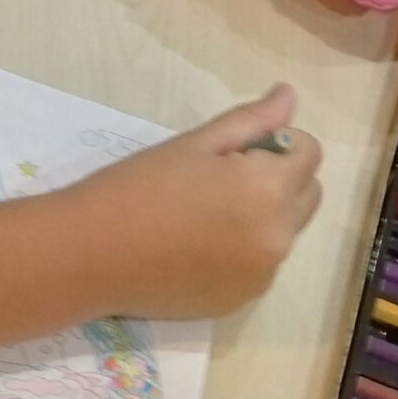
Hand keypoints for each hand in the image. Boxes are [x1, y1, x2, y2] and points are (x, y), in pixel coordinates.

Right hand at [60, 84, 323, 320]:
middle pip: (307, 194)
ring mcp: (261, 276)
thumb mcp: (193, 144)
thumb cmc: (136, 188)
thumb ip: (251, 121)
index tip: (233, 150)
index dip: (276, 143)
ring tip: (204, 215)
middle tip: (221, 178)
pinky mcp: (240, 301)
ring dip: (263, 216)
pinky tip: (196, 247)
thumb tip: (289, 97)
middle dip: (279, 179)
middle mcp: (277, 238)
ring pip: (284, 231)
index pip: (309, 152)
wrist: (88, 256)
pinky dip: (243, 251)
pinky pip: (261, 265)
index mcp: (269, 191)